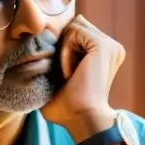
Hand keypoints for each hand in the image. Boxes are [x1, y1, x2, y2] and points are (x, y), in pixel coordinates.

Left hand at [41, 14, 124, 140]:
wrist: (80, 119)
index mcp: (104, 54)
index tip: (63, 74)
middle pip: (75, 25)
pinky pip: (75, 32)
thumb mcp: (59, 78)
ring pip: (74, 26)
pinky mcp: (103, 45)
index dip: (61, 46)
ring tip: (69, 74)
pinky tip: (70, 72)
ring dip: (64, 49)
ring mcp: (110, 45)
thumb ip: (55, 59)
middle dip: (63, 45)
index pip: (76, 31)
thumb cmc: (66, 108)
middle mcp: (111, 47)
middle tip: (66, 73)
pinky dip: (66, 51)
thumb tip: (33, 48)